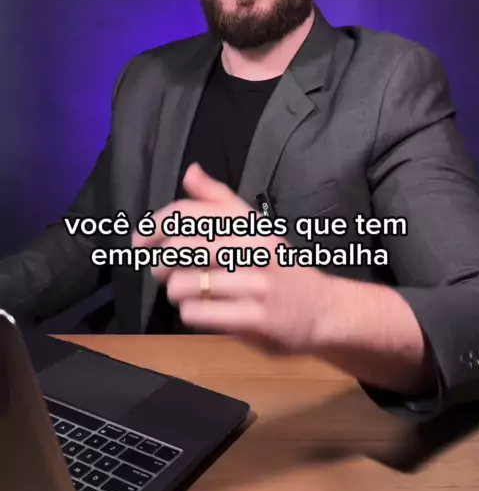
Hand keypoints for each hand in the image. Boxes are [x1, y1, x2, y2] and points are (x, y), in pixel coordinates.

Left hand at [131, 163, 325, 354]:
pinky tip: (200, 311)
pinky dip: (190, 313)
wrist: (326, 309)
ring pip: (187, 283)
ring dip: (176, 291)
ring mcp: (258, 284)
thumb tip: (191, 171)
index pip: (192, 212)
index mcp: (250, 224)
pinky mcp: (257, 319)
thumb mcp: (255, 227)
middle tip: (162, 271)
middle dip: (162, 262)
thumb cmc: (282, 268)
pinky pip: (201, 313)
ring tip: (185, 293)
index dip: (157, 224)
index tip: (141, 239)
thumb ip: (220, 201)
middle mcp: (255, 248)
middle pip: (184, 246)